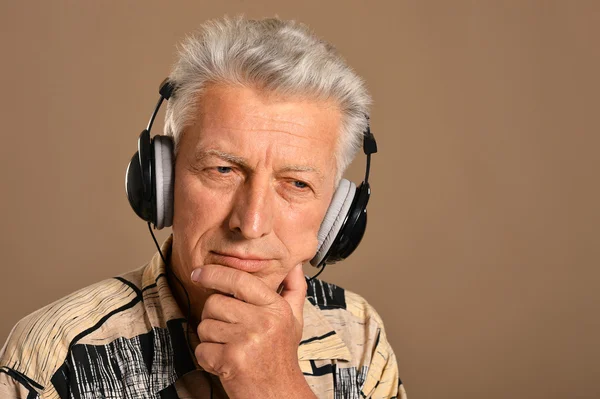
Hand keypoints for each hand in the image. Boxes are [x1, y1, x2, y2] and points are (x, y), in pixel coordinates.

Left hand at [192, 263, 315, 398]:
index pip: (239, 280)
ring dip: (211, 338)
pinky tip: (226, 361)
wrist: (279, 393)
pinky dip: (208, 357)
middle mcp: (263, 321)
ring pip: (205, 326)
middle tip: (231, 331)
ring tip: (231, 347)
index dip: (214, 273)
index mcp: (275, 308)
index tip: (199, 273)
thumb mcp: (293, 319)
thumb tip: (295, 265)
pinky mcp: (230, 359)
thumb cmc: (281, 355)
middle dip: (214, 317)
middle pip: (214, 303)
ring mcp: (246, 340)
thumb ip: (294, 288)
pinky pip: (201, 348)